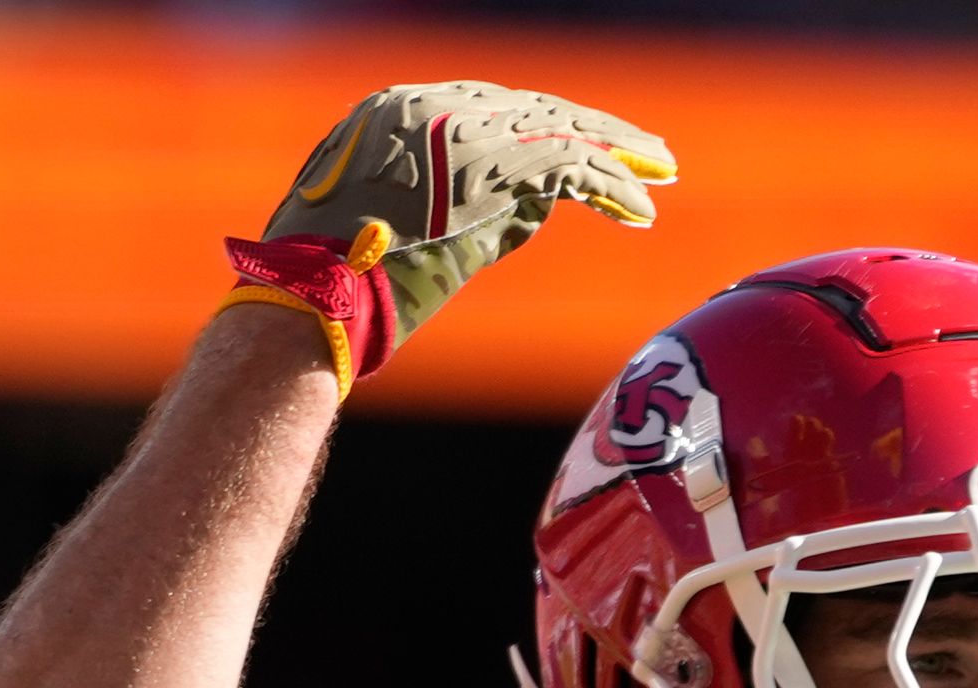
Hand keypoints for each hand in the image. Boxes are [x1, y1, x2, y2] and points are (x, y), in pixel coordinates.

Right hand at [222, 82, 675, 395]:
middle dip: (596, 133)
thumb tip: (539, 205)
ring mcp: (459, 129)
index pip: (496, 108)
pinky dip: (612, 188)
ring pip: (562, 130)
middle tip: (647, 154)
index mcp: (400, 109)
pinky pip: (570, 168)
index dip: (550, 130)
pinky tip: (643, 209)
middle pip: (537, 109)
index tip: (587, 151)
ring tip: (662, 174)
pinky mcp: (488, 164)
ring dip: (618, 155)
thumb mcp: (404, 222)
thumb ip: (466, 202)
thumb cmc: (346, 280)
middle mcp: (432, 103)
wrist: (315, 293)